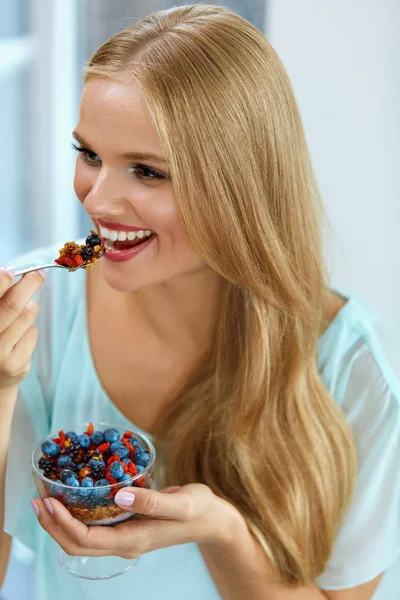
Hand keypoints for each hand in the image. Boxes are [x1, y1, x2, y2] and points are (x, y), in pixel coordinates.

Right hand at [0, 268, 44, 389]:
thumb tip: (9, 272)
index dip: (0, 282)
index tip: (11, 271)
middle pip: (11, 306)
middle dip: (28, 285)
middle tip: (38, 274)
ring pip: (26, 317)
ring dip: (30, 308)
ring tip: (23, 312)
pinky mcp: (15, 366)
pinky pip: (32, 334)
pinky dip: (30, 329)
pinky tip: (20, 337)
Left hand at [33, 484, 242, 557]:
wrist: (212, 520)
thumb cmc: (199, 510)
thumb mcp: (182, 504)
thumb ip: (153, 501)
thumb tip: (119, 495)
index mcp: (132, 540)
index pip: (85, 539)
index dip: (62, 524)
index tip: (48, 501)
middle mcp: (123, 543)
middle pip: (77, 544)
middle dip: (53, 524)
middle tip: (38, 498)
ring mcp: (124, 536)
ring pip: (82, 538)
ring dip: (61, 522)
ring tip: (47, 498)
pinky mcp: (127, 526)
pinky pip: (93, 527)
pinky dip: (76, 515)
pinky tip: (73, 497)